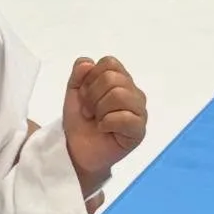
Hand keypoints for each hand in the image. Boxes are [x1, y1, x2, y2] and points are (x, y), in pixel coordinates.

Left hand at [63, 57, 146, 193]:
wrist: (77, 150)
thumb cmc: (80, 121)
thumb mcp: (73, 92)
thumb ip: (79, 73)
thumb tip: (89, 64)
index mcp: (120, 80)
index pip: (109, 63)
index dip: (90, 78)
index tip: (84, 95)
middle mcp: (133, 93)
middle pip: (113, 78)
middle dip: (92, 96)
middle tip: (88, 111)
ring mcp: (139, 111)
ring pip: (119, 95)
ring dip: (100, 109)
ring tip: (96, 120)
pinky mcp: (139, 130)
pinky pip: (125, 117)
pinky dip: (107, 123)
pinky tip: (103, 129)